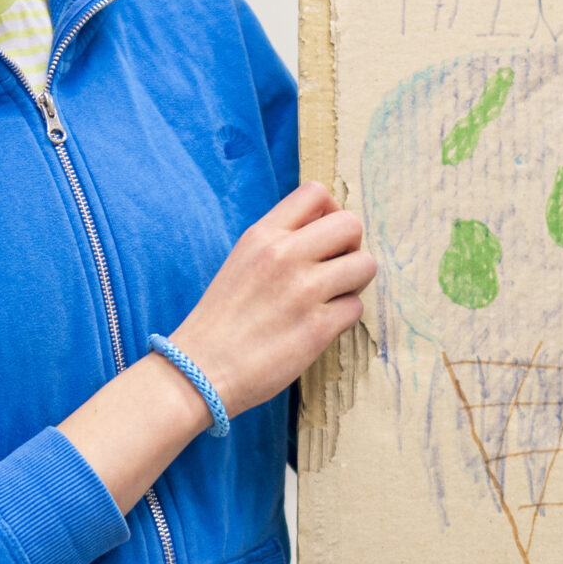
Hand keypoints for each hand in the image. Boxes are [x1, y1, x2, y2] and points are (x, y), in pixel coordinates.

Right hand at [167, 182, 375, 413]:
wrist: (198, 371)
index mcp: (262, 235)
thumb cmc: (220, 321)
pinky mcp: (317, 328)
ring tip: (331, 299)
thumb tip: (323, 233)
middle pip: (350, 224)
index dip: (332, 212)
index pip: (315, 192)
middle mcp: (284, 255)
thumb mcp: (241, 262)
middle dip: (351, 247)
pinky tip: (320, 326)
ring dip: (354, 283)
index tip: (325, 238)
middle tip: (335, 270)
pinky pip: (356, 307)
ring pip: (364, 265)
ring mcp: (303, 291)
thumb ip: (279, 242)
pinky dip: (344, 317)